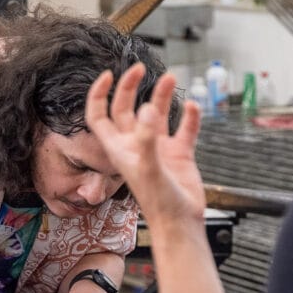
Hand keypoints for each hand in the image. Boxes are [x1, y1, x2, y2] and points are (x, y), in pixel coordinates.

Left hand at [85, 66, 205, 228]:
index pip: (99, 116)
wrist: (181, 224)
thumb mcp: (148, 168)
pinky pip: (184, 129)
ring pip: (157, 115)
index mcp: (120, 149)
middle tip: (140, 68)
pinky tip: (192, 106)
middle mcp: (137, 146)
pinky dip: (189, 117)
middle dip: (130, 88)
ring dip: (162, 96)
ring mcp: (158, 149)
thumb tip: (148, 108)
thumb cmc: (158, 203)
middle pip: (126, 110)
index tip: (108, 74)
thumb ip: (147, 138)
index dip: (99, 95)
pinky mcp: (180, 155)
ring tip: (171, 78)